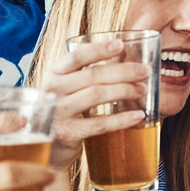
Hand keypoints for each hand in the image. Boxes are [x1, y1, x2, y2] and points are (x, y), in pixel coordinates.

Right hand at [35, 38, 149, 167]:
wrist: (46, 146)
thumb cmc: (63, 110)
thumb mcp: (65, 87)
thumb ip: (84, 73)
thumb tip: (122, 57)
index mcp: (53, 74)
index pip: (76, 56)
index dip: (99, 49)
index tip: (120, 45)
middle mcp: (53, 91)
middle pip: (92, 75)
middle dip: (123, 71)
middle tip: (144, 71)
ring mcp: (59, 113)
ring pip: (97, 95)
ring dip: (124, 90)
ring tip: (142, 89)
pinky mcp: (69, 133)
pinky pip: (100, 124)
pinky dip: (122, 119)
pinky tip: (138, 114)